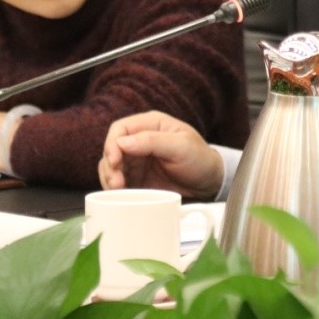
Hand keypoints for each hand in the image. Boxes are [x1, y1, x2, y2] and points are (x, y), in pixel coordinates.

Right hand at [98, 111, 223, 198]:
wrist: (209, 182)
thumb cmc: (200, 159)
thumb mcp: (182, 147)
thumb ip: (153, 141)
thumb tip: (123, 142)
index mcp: (152, 124)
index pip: (121, 129)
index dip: (113, 144)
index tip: (115, 161)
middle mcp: (140, 140)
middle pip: (112, 148)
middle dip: (110, 165)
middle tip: (117, 182)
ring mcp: (136, 159)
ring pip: (110, 165)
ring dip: (110, 177)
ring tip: (118, 189)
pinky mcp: (136, 176)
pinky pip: (117, 180)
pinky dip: (114, 187)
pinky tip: (120, 194)